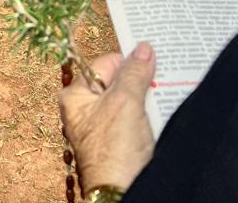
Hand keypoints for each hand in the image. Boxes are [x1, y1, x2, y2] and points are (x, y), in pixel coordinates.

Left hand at [59, 42, 155, 194]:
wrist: (122, 193)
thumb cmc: (114, 151)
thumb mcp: (125, 102)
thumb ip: (134, 72)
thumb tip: (144, 49)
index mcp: (76, 96)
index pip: (105, 63)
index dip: (128, 62)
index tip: (149, 60)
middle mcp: (86, 110)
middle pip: (118, 81)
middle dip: (139, 81)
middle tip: (159, 79)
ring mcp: (103, 127)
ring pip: (130, 100)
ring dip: (146, 99)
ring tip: (161, 98)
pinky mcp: (120, 142)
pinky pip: (136, 119)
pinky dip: (148, 115)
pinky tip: (160, 116)